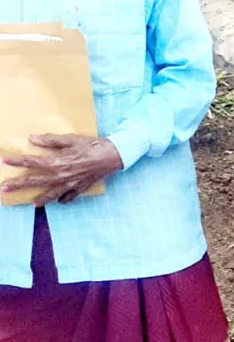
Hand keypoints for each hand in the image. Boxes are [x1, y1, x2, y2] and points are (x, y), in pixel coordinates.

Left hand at [2, 135, 122, 206]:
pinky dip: (62, 199)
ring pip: (51, 194)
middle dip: (19, 184)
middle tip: (4, 188)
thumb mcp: (71, 139)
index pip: (33, 163)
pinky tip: (58, 200)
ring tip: (31, 203)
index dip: (18, 162)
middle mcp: (62, 176)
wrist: (113, 155)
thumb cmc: (92, 145)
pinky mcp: (80, 188)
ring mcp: (71, 184)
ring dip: (40, 199)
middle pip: (36, 182)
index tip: (5, 160)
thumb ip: (51, 140)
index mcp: (59, 162)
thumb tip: (32, 138)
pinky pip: (68, 197)